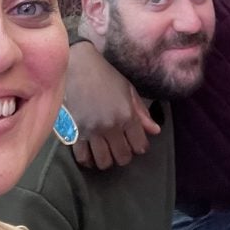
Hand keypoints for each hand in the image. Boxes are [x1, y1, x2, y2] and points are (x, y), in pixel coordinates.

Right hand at [66, 41, 160, 169]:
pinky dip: (88, 160)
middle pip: (122, 157)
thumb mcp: (128, 90)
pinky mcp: (74, 133)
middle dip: (124, 155)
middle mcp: (110, 126)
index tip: (136, 142)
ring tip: (106, 150)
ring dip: (107, 159)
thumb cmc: (106, 76)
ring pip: (103, 162)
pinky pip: (83, 158)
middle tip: (121, 146)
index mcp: (126, 114)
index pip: (140, 146)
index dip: (140, 146)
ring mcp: (91, 131)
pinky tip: (91, 153)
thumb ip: (142, 113)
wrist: (78, 66)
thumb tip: (156, 131)